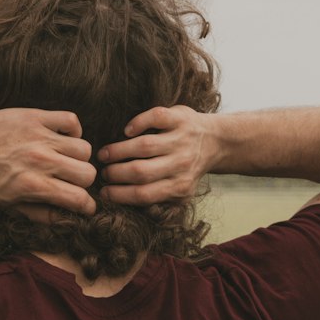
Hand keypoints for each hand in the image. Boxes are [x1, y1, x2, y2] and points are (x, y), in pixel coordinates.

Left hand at [0, 108, 97, 218]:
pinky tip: (63, 137)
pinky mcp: (37, 117)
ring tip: (65, 159)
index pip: (79, 198)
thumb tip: (67, 219)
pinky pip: (71, 120)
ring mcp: (41, 137)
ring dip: (78, 157)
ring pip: (84, 148)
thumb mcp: (9, 206)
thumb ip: (40, 215)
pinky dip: (73, 129)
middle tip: (72, 181)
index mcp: (35, 186)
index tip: (84, 205)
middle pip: (88, 173)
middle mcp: (41, 161)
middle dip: (83, 182)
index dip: (87, 205)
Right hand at [98, 105, 214, 204]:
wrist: (216, 141)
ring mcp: (181, 139)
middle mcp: (182, 163)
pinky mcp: (180, 117)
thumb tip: (124, 201)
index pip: (144, 194)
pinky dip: (138, 123)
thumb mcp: (180, 188)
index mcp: (181, 185)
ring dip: (119, 150)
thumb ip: (159, 197)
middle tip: (103, 172)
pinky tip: (127, 131)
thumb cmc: (188, 167)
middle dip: (116, 173)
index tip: (103, 193)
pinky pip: (155, 118)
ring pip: (145, 145)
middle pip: (141, 171)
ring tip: (104, 154)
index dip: (119, 194)